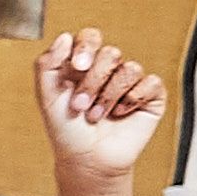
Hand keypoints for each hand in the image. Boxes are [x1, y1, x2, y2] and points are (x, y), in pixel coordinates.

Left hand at [40, 29, 169, 190]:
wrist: (86, 158)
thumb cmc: (65, 129)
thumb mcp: (46, 96)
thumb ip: (47, 64)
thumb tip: (64, 37)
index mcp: (82, 64)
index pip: (90, 37)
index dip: (86, 47)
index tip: (77, 66)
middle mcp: (107, 69)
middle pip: (110, 53)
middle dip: (93, 82)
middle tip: (79, 105)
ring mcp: (129, 81)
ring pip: (129, 68)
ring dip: (108, 96)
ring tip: (96, 116)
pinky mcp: (150, 95)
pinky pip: (150, 83)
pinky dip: (131, 100)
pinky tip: (120, 114)